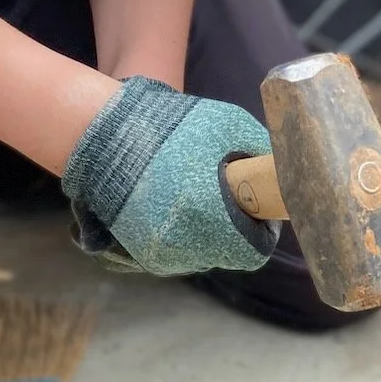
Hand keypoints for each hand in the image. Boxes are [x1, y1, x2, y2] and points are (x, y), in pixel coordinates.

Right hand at [62, 77, 279, 276]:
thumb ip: (261, 153)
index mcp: (212, 222)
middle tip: (222, 190)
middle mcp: (186, 248)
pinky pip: (173, 250)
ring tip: (190, 189)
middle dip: (231, 225)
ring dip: (204, 229)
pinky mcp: (137, 254)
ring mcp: (159, 255)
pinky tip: (170, 199)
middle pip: (227, 251)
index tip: (254, 202)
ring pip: (199, 252)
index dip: (260, 225)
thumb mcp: (230, 126)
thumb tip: (279, 171)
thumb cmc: (172, 127)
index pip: (255, 249)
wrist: (101, 135)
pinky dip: (178, 230)